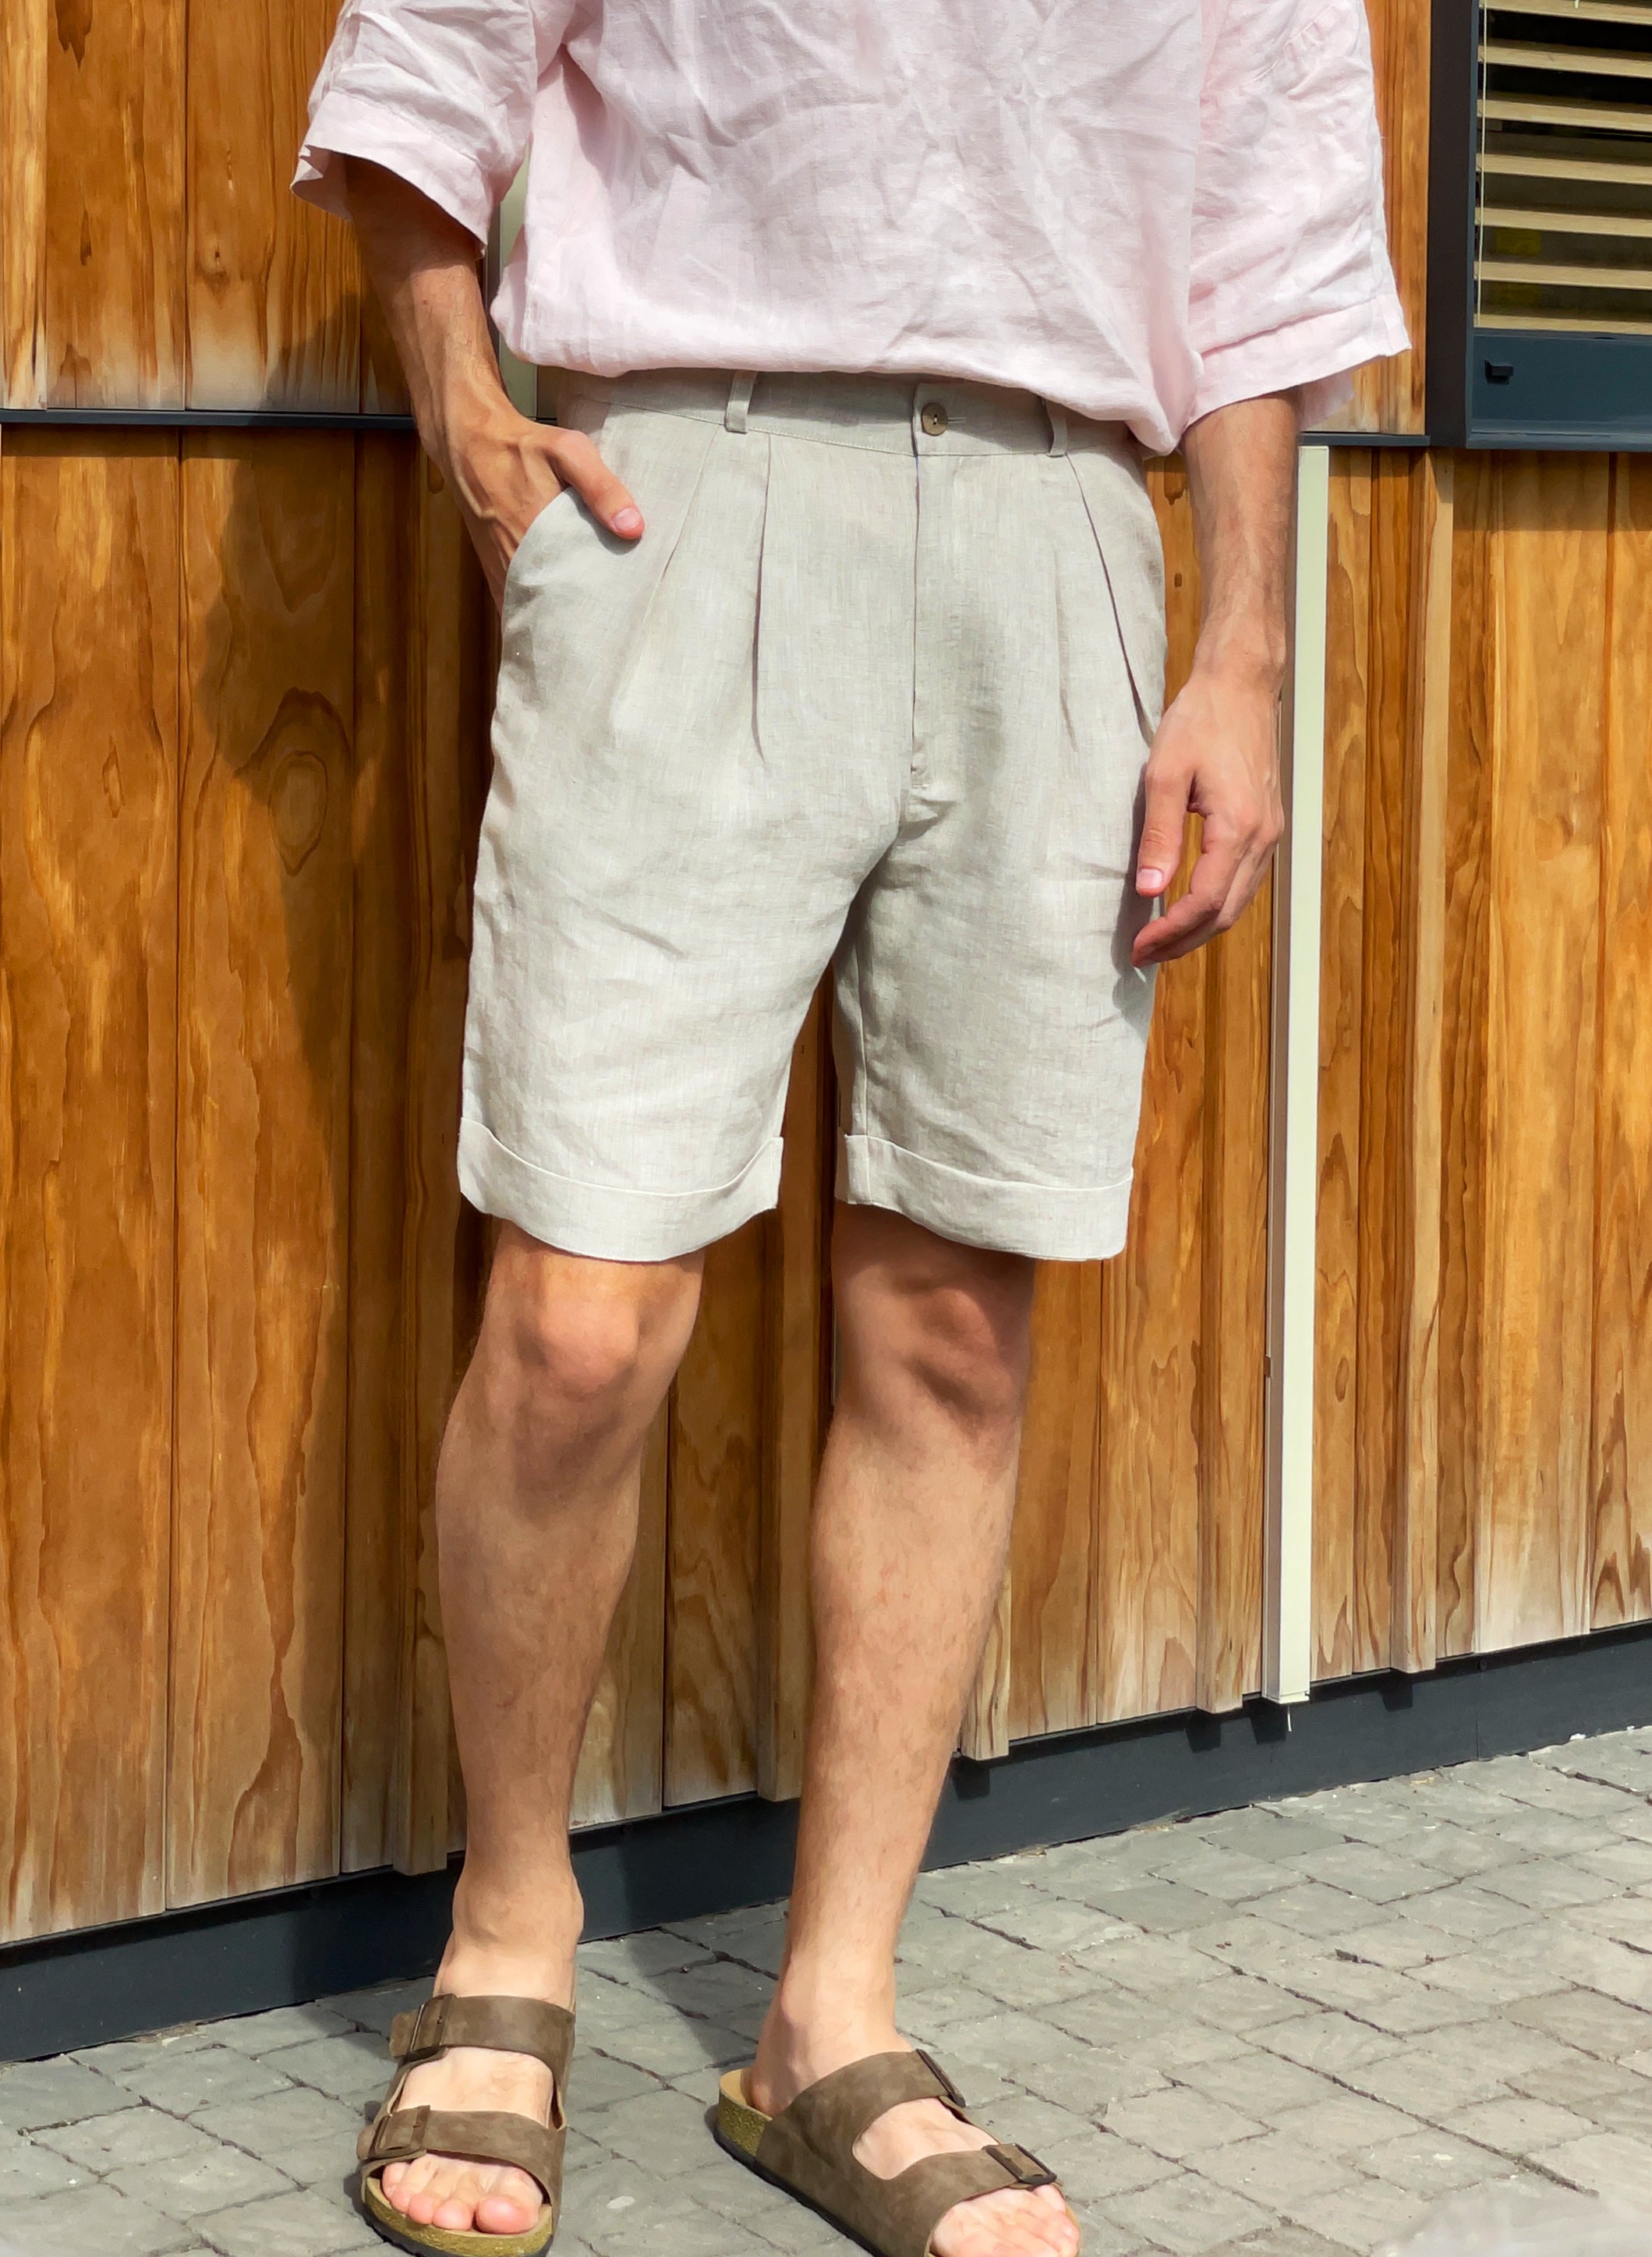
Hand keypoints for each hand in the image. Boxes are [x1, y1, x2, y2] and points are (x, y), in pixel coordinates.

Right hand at [441, 398, 643, 608]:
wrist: (470, 443)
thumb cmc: (524, 446)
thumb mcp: (569, 452)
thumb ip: (601, 488)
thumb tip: (633, 528)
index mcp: (540, 539)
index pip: (576, 591)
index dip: (599, 608)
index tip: (622, 616)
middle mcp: (517, 563)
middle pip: (556, 606)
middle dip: (581, 618)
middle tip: (611, 625)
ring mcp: (502, 569)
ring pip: (535, 608)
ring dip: (558, 618)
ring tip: (588, 627)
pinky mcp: (494, 568)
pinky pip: (516, 601)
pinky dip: (535, 611)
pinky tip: (555, 618)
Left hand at [1131, 661, 1283, 967]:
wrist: (1240, 685)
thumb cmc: (1200, 720)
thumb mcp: (1164, 774)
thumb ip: (1159, 836)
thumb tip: (1150, 890)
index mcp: (1238, 827)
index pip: (1205, 901)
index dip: (1171, 932)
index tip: (1140, 947)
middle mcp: (1263, 837)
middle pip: (1227, 913)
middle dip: (1184, 942)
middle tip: (1145, 956)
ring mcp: (1270, 833)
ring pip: (1239, 902)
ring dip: (1201, 929)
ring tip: (1162, 942)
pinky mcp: (1267, 826)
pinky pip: (1246, 882)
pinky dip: (1218, 905)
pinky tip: (1189, 909)